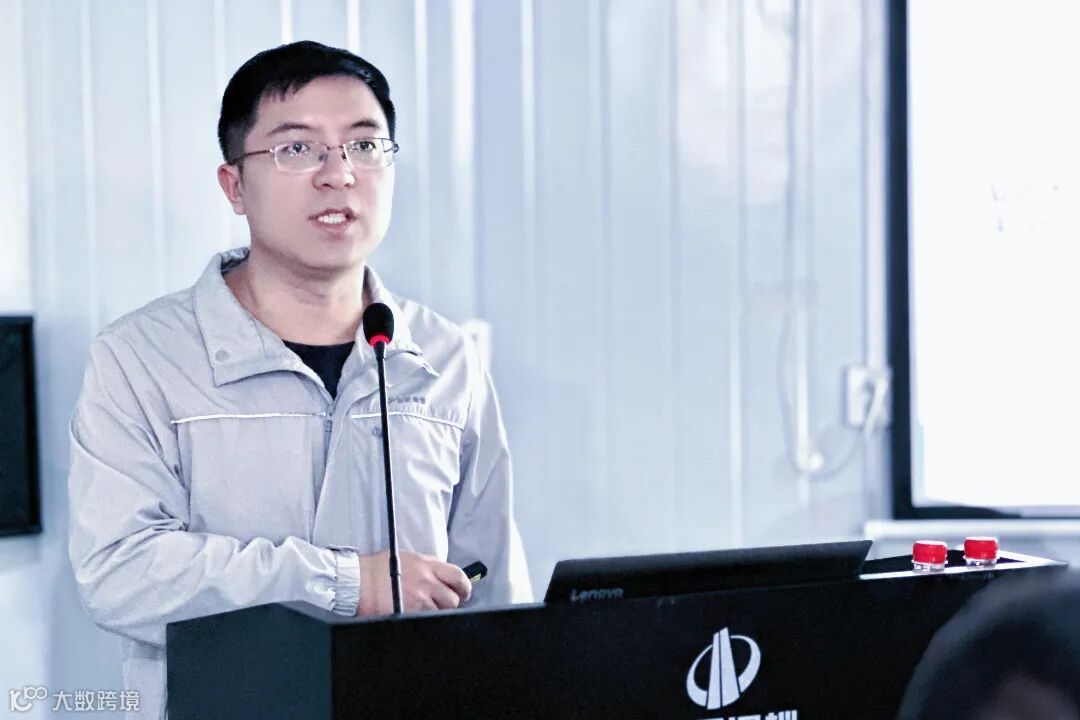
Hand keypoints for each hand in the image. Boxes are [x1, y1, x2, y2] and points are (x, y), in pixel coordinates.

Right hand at [356, 550, 471, 615]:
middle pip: (453, 599)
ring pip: (440, 613)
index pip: (458, 576)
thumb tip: (440, 578)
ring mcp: (418, 599)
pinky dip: (424, 621)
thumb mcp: (407, 558)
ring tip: (424, 612)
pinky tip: (416, 618)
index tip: (463, 593)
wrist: (357, 580)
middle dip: (450, 604)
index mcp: (427, 565)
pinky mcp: (408, 613)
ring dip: (436, 614)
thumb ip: (427, 567)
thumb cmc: (377, 568)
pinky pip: (426, 622)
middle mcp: (426, 581)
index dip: (464, 588)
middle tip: (442, 605)